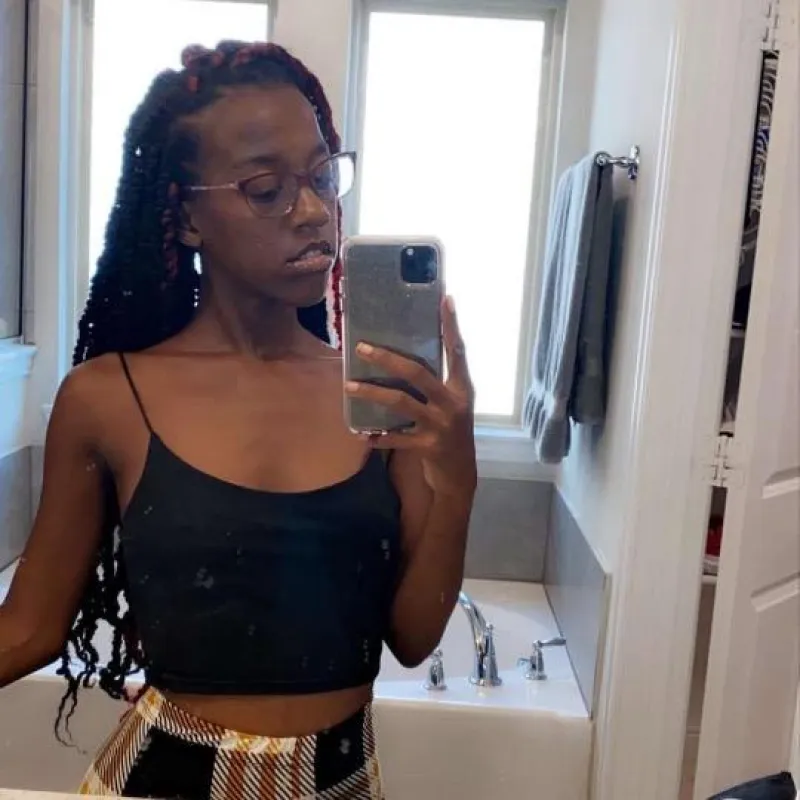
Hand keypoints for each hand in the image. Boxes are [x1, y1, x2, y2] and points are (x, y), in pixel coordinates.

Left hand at [345, 296, 476, 498]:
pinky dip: (378, 436)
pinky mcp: (428, 446)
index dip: (452, 325)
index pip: (457, 350)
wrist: (460, 474)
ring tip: (348, 386)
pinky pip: (396, 438)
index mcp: (462, 388)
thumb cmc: (452, 432)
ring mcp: (441, 425)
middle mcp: (453, 402)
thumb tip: (405, 357)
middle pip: (417, 372)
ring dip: (372, 393)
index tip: (445, 299)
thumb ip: (438, 383)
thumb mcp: (453, 404)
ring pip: (401, 402)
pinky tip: (362, 434)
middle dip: (387, 359)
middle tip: (361, 347)